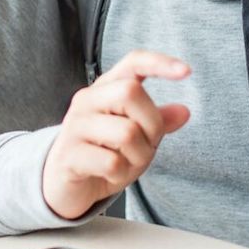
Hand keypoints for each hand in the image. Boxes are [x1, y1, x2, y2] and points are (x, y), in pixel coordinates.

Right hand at [42, 51, 190, 219]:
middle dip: (152, 125)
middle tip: (147, 145)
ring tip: (128, 163)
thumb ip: (156, 122)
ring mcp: (75, 126)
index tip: (186, 71)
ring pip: (126, 132)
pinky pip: (112, 162)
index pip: (132, 63)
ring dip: (139, 156)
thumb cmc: (102, 155)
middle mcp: (87, 100)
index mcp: (104, 89)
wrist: (62, 185)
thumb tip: (185, 111)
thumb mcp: (135, 137)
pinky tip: (111, 175)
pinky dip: (121, 174)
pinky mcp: (69, 154)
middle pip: (131, 92)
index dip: (159, 63)